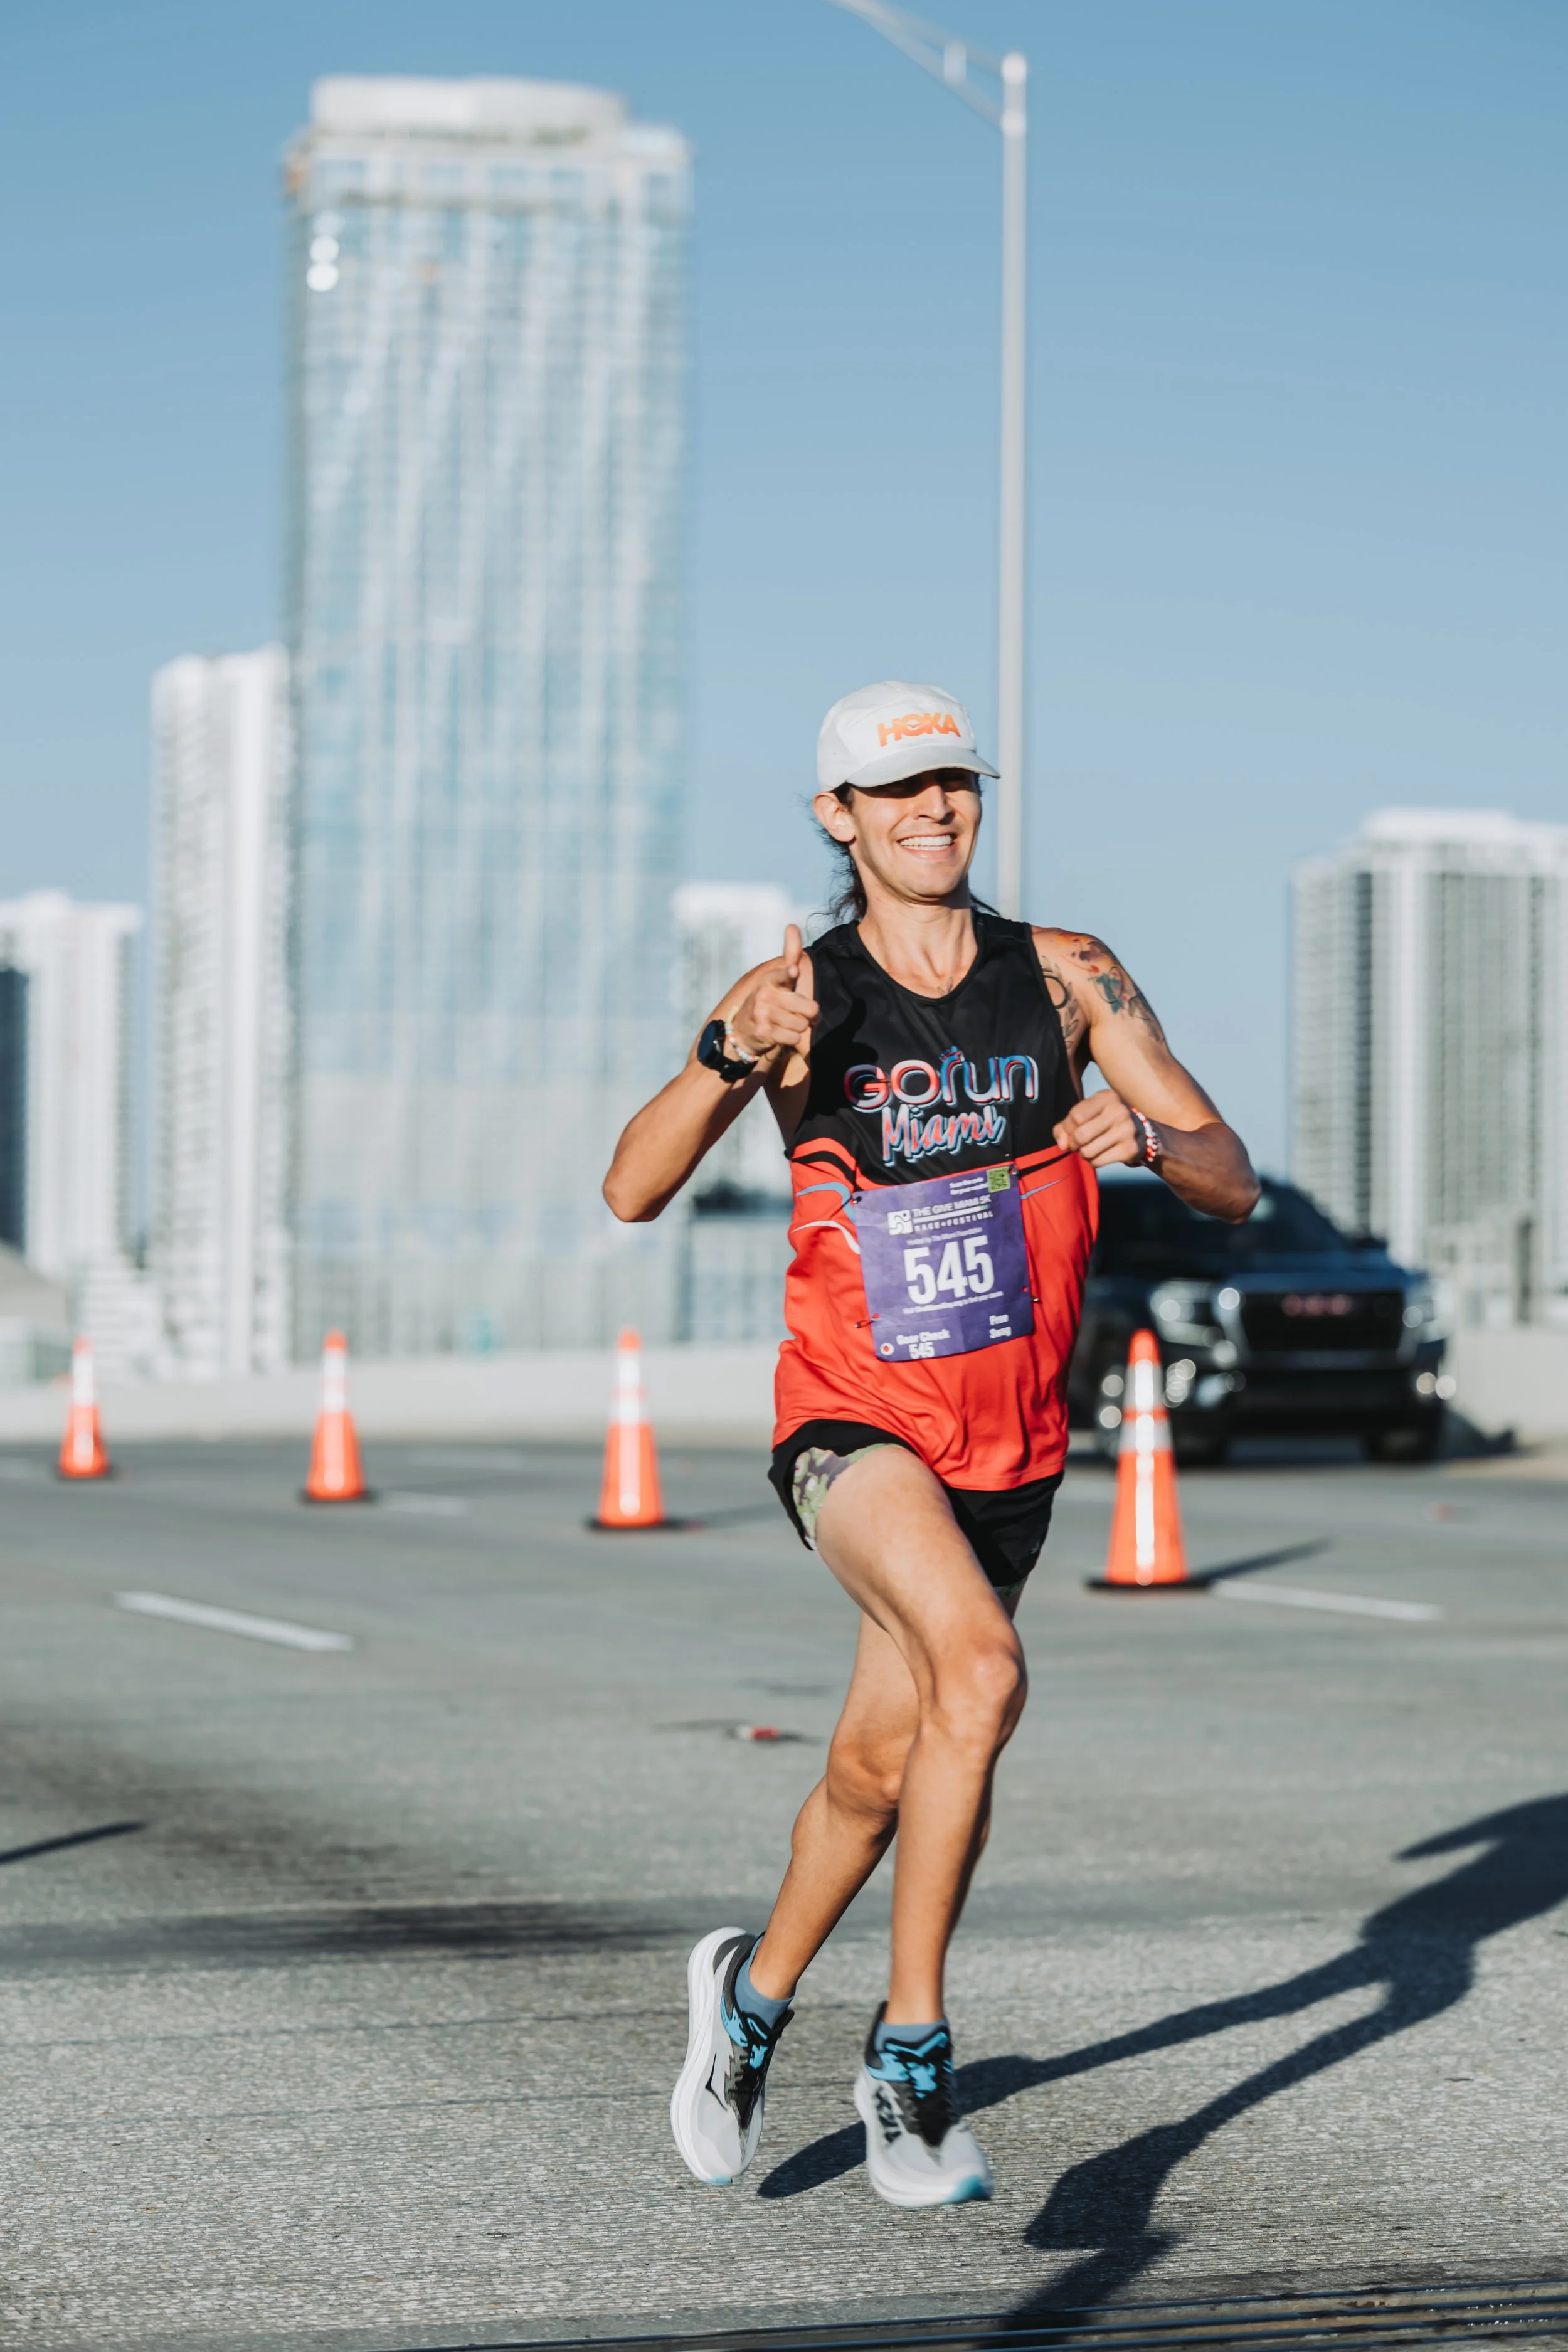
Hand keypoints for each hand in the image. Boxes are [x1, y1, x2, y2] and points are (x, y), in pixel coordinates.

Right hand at [728, 925, 818, 1061]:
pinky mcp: (764, 1032)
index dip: (789, 973)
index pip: (784, 974)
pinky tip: (779, 1034)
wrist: (743, 1030)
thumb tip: (791, 925)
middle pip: (810, 1008)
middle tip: (796, 1013)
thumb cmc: (769, 1000)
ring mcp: (763, 1014)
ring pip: (802, 1024)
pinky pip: (794, 1037)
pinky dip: (791, 1039)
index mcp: (770, 979)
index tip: (793, 972)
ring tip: (784, 1023)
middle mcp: (765, 994)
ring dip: (798, 1027)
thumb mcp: (778, 978)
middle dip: (808, 1014)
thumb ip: (790, 954)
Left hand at [1054, 1089, 1143, 1167]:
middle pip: (1080, 1135)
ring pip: (1087, 1151)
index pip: (1075, 1116)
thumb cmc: (1104, 1121)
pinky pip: (1098, 1162)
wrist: (1139, 1132)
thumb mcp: (1085, 1114)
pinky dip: (1093, 1162)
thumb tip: (1063, 1145)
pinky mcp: (1129, 1149)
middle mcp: (1118, 1111)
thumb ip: (1065, 1126)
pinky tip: (1099, 1155)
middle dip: (1073, 1144)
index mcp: (1106, 1097)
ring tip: (1089, 1149)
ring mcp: (1126, 1130)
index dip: (1067, 1129)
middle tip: (1077, 1145)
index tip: (1070, 1133)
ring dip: (1083, 1154)